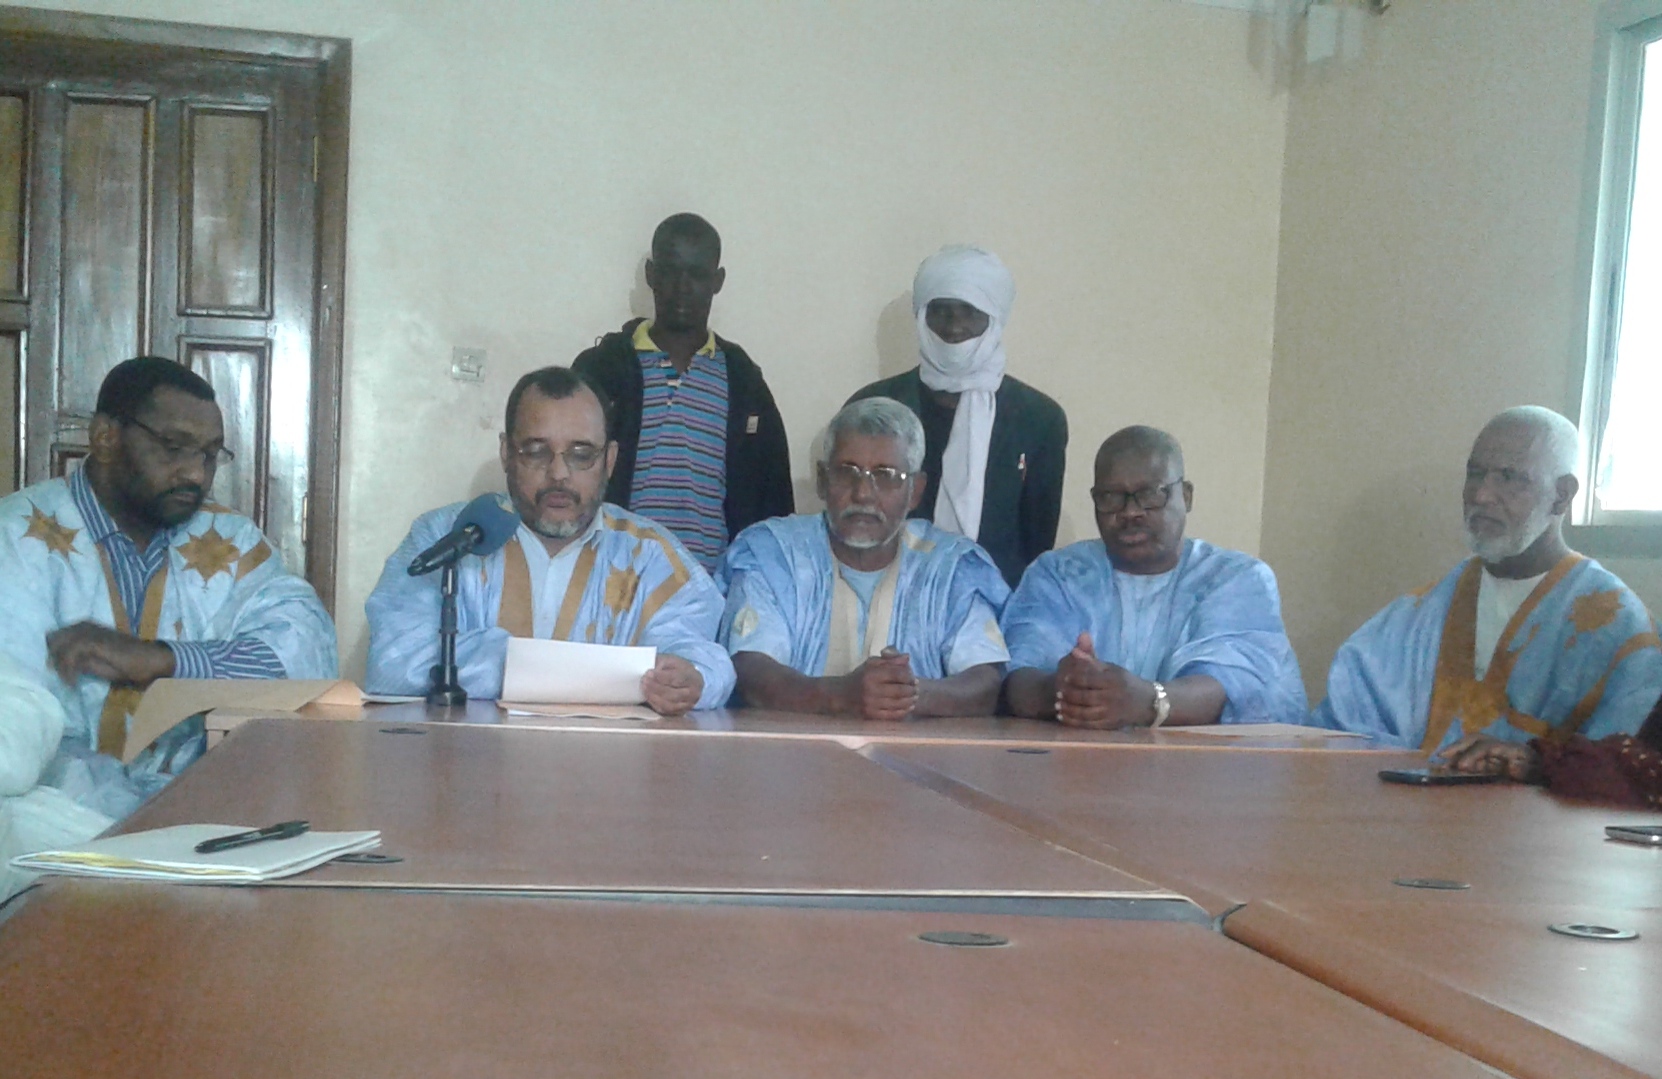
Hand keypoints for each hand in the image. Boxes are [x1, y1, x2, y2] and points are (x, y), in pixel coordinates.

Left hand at [45, 622, 174, 686]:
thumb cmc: (128, 663)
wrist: (151, 661)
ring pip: (60, 645)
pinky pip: (70, 653)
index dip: (53, 653)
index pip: (57, 636)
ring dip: (59, 665)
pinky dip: (67, 669)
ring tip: (68, 681)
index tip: (57, 671)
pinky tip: (72, 682)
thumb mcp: (97, 662)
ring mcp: (89, 632)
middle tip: (62, 676)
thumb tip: (60, 663)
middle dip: (54, 658)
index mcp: (85, 628)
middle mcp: (85, 626)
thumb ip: (79, 659)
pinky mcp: (94, 642)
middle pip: (54, 638)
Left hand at [641, 653, 704, 715]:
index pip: (677, 679)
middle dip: (656, 688)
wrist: (689, 680)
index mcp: (693, 678)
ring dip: (653, 697)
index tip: (649, 672)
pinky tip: (647, 696)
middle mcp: (693, 693)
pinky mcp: (680, 712)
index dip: (661, 677)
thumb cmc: (679, 669)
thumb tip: (651, 672)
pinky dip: (654, 704)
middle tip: (644, 680)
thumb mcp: (672, 661)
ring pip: (669, 705)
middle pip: (673, 694)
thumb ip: (662, 664)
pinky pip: (665, 711)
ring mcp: (688, 705)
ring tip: (644, 687)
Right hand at [845, 647, 917, 721]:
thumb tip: (908, 657)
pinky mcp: (870, 715)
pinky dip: (903, 711)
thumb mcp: (872, 663)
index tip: (913, 678)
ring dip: (910, 701)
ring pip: (898, 704)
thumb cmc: (860, 676)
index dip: (909, 676)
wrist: (841, 694)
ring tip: (914, 698)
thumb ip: (891, 660)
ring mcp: (870, 704)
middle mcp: (871, 689)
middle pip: (900, 690)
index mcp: (872, 674)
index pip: (898, 674)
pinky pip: (892, 715)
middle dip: (912, 690)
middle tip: (917, 689)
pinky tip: (908, 707)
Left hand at [1054, 632, 1154, 728]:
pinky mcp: (1110, 725)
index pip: (1089, 678)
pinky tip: (1064, 717)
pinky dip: (1074, 722)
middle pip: (1085, 697)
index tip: (1064, 678)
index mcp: (1113, 680)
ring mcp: (1111, 713)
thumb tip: (1074, 650)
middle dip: (1069, 695)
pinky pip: (1089, 725)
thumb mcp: (1111, 668)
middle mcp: (1112, 697)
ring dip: (1069, 710)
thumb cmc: (1125, 682)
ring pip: (1085, 713)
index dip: (1074, 678)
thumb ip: (1091, 660)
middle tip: (1057, 693)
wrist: (1147, 703)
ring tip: (1057, 705)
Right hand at [1439, 734, 1539, 781]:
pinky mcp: (1494, 761)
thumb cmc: (1543, 775)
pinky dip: (1461, 759)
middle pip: (1475, 740)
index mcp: (1511, 749)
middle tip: (1440, 756)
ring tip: (1440, 760)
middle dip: (1457, 746)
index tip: (1461, 766)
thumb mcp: (1538, 774)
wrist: (1552, 773)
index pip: (1486, 746)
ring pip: (1472, 746)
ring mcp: (1497, 753)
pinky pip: (1475, 758)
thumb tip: (1509, 767)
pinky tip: (1451, 766)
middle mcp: (1501, 747)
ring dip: (1456, 751)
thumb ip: (1525, 771)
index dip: (1472, 754)